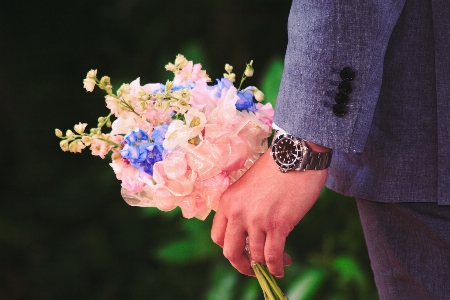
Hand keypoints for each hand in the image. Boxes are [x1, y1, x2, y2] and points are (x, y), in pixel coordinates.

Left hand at [211, 149, 326, 276]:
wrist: (296, 155)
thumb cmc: (275, 169)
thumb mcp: (247, 187)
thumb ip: (243, 208)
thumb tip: (249, 235)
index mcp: (227, 201)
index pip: (217, 237)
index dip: (229, 249)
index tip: (241, 252)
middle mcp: (237, 212)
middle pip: (230, 252)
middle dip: (242, 265)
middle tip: (253, 268)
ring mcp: (256, 219)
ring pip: (255, 256)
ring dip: (266, 265)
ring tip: (280, 261)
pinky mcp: (277, 224)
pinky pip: (272, 256)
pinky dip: (277, 267)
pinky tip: (283, 267)